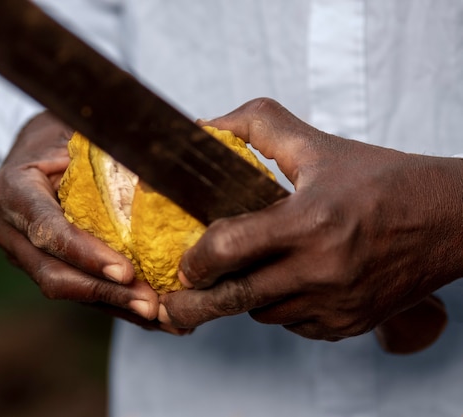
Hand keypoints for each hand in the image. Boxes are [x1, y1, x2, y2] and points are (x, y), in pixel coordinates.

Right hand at [0, 111, 178, 331]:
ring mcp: (23, 253)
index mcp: (12, 191)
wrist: (34, 150)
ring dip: (113, 305)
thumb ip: (100, 154)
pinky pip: (77, 292)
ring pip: (66, 290)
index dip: (85, 254)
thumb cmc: (59, 136)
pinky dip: (112, 304)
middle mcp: (10, 230)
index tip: (125, 271)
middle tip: (150, 304)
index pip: (47, 230)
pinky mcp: (43, 266)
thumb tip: (159, 172)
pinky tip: (147, 315)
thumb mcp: (74, 133)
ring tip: (158, 316)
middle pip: (53, 274)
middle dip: (104, 291)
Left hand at [160, 98, 462, 341]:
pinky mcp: (349, 324)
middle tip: (171, 303)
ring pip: (263, 314)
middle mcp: (321, 269)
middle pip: (236, 298)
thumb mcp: (317, 146)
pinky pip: (295, 326)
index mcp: (308, 221)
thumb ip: (258, 127)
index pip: (230, 249)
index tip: (185, 262)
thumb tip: (204, 127)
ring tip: (250, 272)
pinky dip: (282, 309)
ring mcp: (336, 303)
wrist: (449, 219)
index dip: (197, 259)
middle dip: (195, 303)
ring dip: (246, 297)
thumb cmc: (382, 180)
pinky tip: (290, 283)